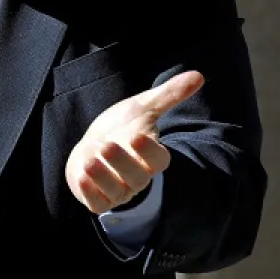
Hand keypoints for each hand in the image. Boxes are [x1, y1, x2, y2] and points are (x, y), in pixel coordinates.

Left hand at [65, 71, 203, 213]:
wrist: (94, 146)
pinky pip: (96, 203)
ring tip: (91, 160)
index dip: (149, 151)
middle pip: (137, 176)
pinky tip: (81, 176)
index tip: (138, 135)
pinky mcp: (98, 198)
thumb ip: (169, 94)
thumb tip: (198, 76)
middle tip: (108, 145)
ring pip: (115, 191)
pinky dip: (89, 193)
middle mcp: (136, 176)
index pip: (158, 159)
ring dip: (103, 178)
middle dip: (122, 163)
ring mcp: (117, 189)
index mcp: (150, 156)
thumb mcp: (142, 107)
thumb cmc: (122, 127)